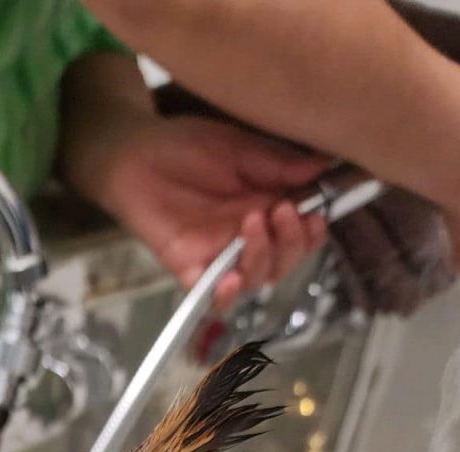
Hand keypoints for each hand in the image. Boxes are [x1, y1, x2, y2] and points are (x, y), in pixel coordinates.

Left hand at [61, 60, 330, 310]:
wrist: (135, 152)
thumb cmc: (186, 145)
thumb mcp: (240, 148)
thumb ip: (278, 163)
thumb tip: (324, 166)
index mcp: (267, 208)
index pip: (301, 235)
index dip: (312, 232)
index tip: (315, 212)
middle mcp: (247, 239)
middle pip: (284, 262)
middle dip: (292, 243)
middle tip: (284, 210)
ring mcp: (219, 256)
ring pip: (256, 279)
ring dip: (264, 256)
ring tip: (254, 220)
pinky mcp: (189, 268)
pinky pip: (211, 297)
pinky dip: (226, 295)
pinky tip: (231, 278)